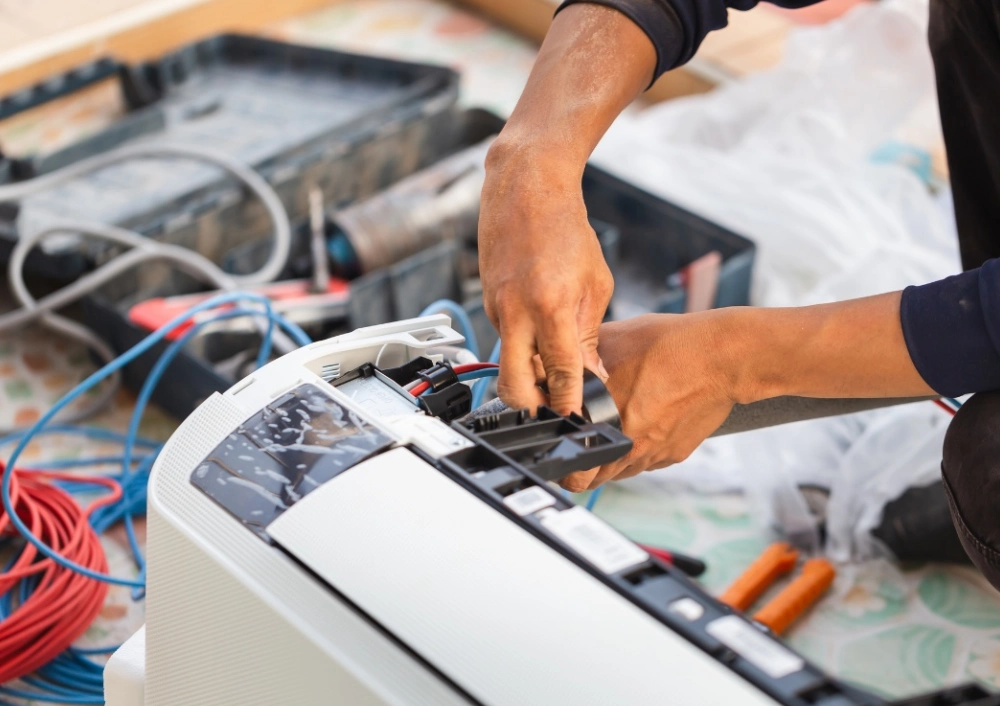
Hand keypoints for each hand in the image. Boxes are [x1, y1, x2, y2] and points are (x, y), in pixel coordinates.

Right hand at [479, 143, 612, 413]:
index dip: (569, 403)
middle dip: (531, 408)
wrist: (525, 188)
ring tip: (555, 372)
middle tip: (553, 412)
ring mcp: (495, 309)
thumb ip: (590, 333)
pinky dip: (522, 347)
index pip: (560, 372)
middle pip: (512, 386)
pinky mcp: (487, 304)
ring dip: (528, 375)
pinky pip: (504, 339)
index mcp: (550, 306)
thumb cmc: (565, 228)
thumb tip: (590, 373)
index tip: (577, 422)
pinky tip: (541, 336)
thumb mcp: (595, 282)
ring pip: (507, 363)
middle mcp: (515, 312)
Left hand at [560, 312, 740, 490]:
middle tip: (580, 446)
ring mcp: (653, 454)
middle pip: (594, 478)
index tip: (561, 450)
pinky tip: (640, 425)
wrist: (722, 357)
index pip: (574, 466)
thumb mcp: (612, 341)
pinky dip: (638, 451)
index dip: (563, 460)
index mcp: (606, 422)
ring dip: (610, 460)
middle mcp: (629, 446)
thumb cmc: (670, 346)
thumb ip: (579, 358)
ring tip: (610, 433)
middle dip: (583, 466)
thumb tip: (553, 360)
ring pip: (620, 472)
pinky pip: (646, 462)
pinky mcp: (674, 454)